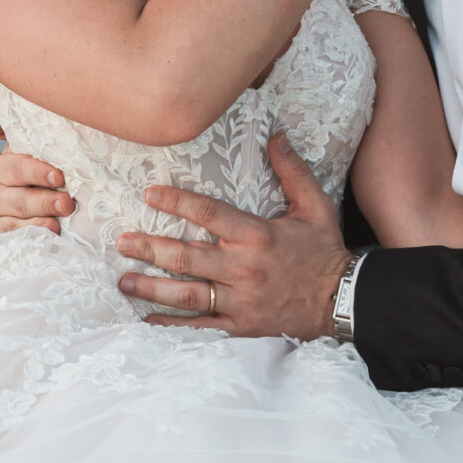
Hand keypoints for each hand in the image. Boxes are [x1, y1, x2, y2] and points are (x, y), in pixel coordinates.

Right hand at [0, 124, 72, 236]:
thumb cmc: (53, 174)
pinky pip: (12, 238)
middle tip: (67, 203)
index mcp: (6, 163)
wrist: (58, 211)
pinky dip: (31, 237)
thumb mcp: (44, 150)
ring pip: (15, 219)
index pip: (15, 166)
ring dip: (40, 220)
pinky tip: (48, 236)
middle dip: (44, 200)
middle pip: (17, 197)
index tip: (59, 177)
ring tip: (59, 222)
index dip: (36, 171)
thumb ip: (19, 127)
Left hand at [117, 136, 350, 339]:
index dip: (177, 202)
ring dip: (153, 287)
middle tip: (122, 241)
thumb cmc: (324, 250)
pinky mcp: (241, 325)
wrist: (340, 300)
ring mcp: (240, 300)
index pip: (208, 214)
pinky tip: (148, 320)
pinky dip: (173, 325)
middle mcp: (243, 268)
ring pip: (188, 294)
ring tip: (124, 280)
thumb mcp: (315, 205)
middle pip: (187, 257)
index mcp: (257, 235)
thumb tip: (276, 136)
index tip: (150, 194)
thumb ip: (293, 171)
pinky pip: (201, 326)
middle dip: (150, 248)